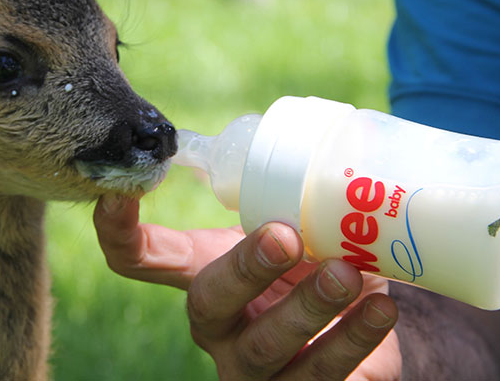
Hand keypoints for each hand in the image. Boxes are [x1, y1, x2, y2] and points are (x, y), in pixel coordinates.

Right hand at [93, 195, 401, 379]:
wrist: (364, 330)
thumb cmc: (314, 271)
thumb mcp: (292, 235)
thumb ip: (286, 203)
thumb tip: (305, 142)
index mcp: (205, 279)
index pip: (140, 258)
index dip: (118, 231)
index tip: (119, 192)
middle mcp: (221, 330)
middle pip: (211, 307)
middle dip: (247, 270)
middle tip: (287, 236)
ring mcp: (258, 373)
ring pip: (268, 353)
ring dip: (311, 312)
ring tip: (353, 277)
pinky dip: (355, 345)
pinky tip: (380, 310)